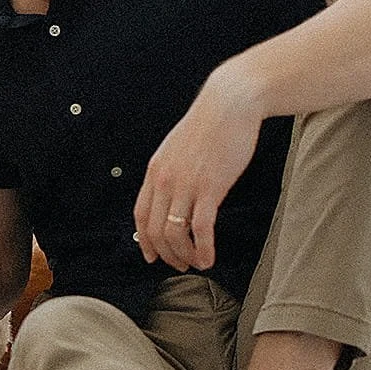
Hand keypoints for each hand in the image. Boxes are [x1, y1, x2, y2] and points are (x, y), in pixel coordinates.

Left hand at [133, 71, 263, 271]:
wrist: (229, 103)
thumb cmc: (210, 125)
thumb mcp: (178, 148)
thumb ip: (172, 172)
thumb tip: (173, 195)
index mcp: (155, 171)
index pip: (141, 215)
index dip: (145, 241)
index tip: (153, 256)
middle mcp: (165, 180)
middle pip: (155, 231)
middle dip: (167, 255)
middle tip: (180, 265)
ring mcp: (186, 184)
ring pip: (175, 234)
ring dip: (185, 256)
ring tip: (197, 263)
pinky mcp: (210, 187)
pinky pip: (201, 229)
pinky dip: (204, 249)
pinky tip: (210, 258)